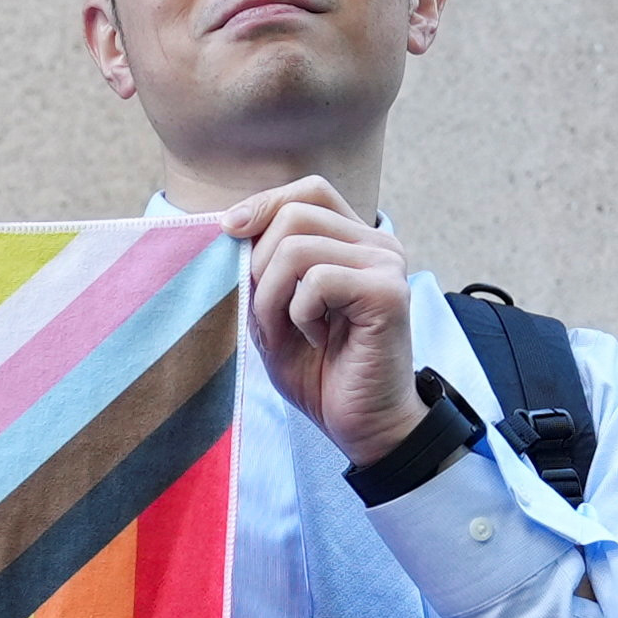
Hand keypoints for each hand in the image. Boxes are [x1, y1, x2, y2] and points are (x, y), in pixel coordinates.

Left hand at [221, 178, 420, 468]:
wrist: (361, 426)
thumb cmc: (319, 372)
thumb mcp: (275, 312)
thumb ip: (261, 267)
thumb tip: (231, 223)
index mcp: (354, 242)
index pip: (308, 191)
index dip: (265, 204)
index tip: (230, 232)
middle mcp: (377, 244)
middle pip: (294, 215)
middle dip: (259, 266)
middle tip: (268, 316)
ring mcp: (386, 265)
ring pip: (298, 247)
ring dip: (272, 296)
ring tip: (289, 332)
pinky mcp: (387, 292)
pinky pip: (316, 280)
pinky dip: (299, 314)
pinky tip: (317, 339)